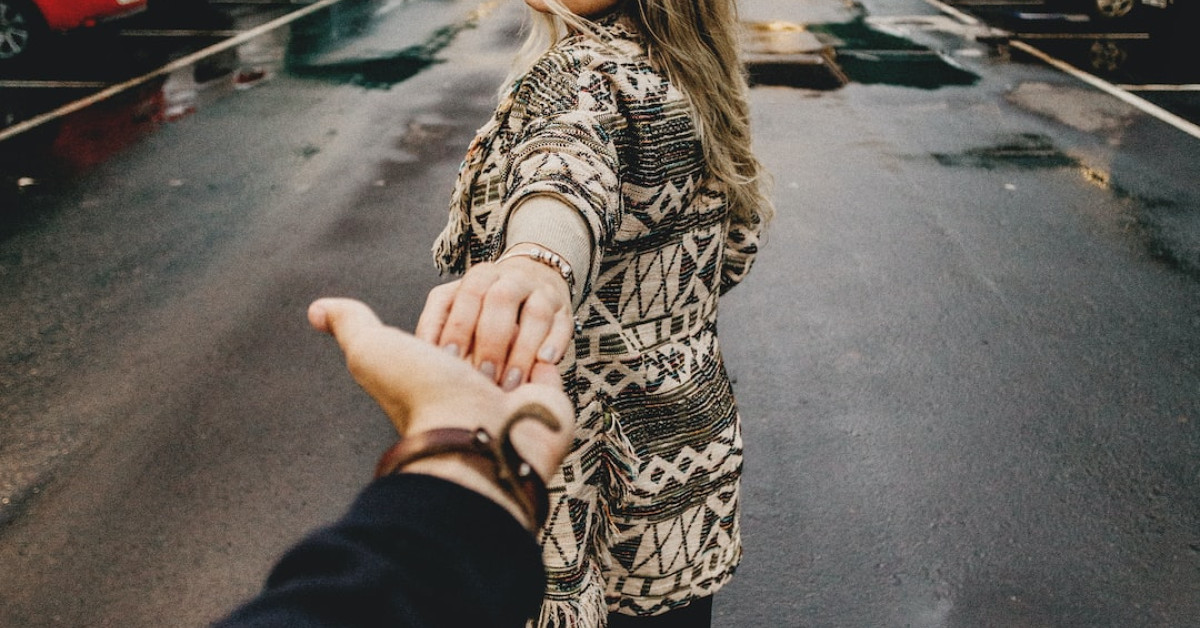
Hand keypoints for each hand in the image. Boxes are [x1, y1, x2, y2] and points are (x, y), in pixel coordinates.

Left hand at [308, 298, 573, 485]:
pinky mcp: (550, 394)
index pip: (456, 323)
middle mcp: (475, 386)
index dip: (455, 325)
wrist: (476, 436)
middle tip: (480, 364)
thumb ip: (350, 323)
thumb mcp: (373, 350)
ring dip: (518, 348)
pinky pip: (556, 355)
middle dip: (490, 336)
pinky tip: (538, 362)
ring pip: (525, 337)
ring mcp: (515, 391)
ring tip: (507, 373)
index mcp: (439, 373)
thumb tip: (317, 310)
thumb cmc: (422, 396)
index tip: (447, 349)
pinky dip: (549, 353)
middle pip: (492, 327)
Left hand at [415, 247, 573, 390]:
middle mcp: (511, 279)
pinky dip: (554, 343)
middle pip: (501, 301)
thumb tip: (419, 351)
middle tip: (482, 377)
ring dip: (522, 350)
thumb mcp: (457, 306)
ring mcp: (541, 292)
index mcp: (479, 277)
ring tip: (511, 382)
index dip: (458, 327)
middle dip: (491, 342)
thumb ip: (438, 323)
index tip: (450, 361)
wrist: (534, 280)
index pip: (466, 296)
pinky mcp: (564, 310)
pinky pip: (562, 325)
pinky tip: (544, 364)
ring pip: (535, 313)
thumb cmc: (484, 310)